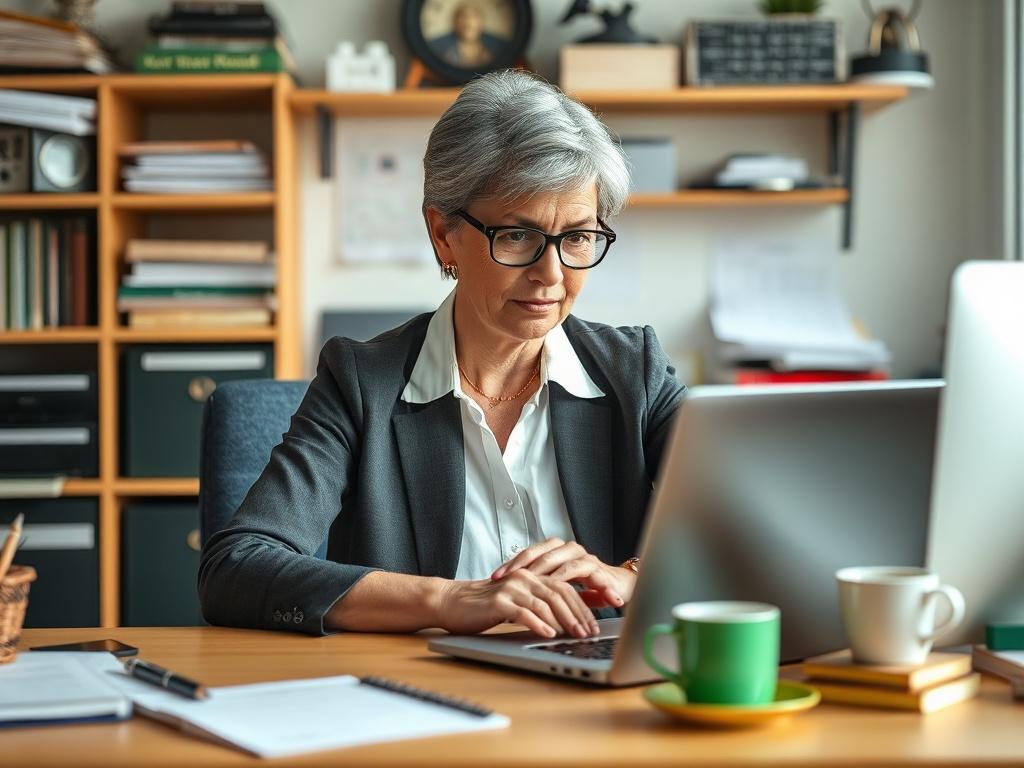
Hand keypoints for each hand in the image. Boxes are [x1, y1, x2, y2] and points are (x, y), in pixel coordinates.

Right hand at [435, 571, 600, 638]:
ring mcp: (511, 588)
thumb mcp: (516, 603)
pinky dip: (539, 624)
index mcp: (530, 576)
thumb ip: (537, 606)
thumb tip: (563, 623)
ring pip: (545, 603)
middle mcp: (523, 578)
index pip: (564, 589)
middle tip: (590, 633)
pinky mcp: (498, 601)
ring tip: (575, 635)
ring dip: (564, 621)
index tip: (593, 624)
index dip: (582, 607)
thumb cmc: (483, 607)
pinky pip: (524, 612)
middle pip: (559, 594)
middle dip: (578, 615)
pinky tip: (549, 634)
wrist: (451, 601)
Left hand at [490, 538, 635, 609]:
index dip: (512, 563)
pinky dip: (570, 580)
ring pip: (559, 560)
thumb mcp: (561, 590)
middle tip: (506, 579)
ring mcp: (584, 557)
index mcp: (558, 552)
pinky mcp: (598, 568)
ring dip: (542, 572)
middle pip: (541, 553)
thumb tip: (512, 597)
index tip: (494, 576)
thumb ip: (542, 588)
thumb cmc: (590, 589)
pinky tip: (557, 588)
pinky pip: (581, 571)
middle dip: (522, 566)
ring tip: (527, 582)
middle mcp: (570, 550)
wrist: (622, 589)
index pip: (530, 553)